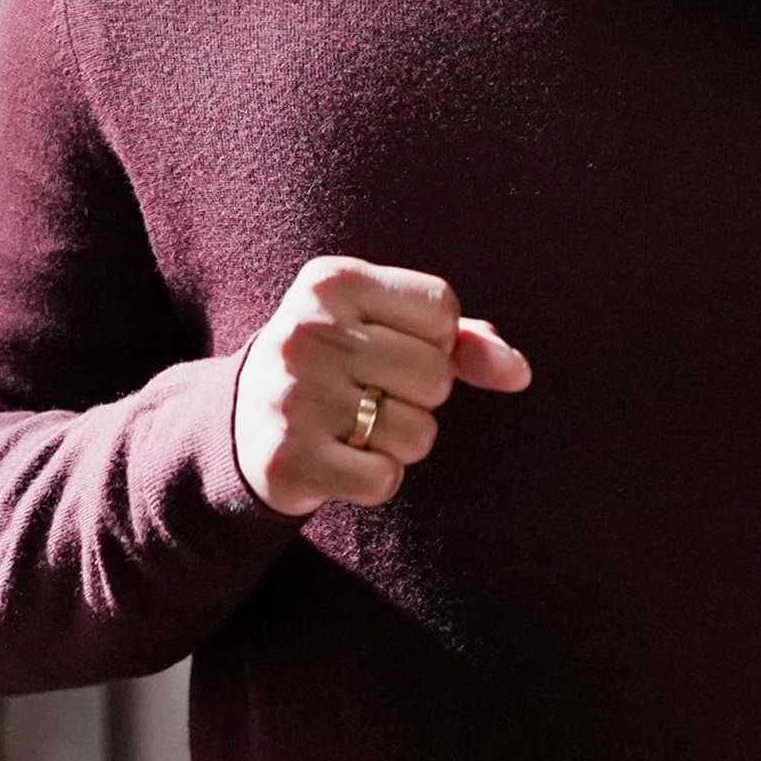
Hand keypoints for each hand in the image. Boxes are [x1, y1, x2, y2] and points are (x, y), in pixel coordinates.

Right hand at [234, 255, 533, 515]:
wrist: (241, 424)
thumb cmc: (338, 366)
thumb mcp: (387, 330)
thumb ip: (463, 342)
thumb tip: (518, 373)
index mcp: (331, 281)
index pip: (442, 309)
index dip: (435, 339)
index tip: (389, 347)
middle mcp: (307, 332)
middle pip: (435, 373)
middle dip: (420, 394)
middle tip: (370, 393)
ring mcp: (293, 396)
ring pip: (419, 433)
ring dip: (401, 441)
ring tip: (354, 425)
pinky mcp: (289, 459)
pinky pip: (386, 479)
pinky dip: (378, 478)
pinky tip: (342, 458)